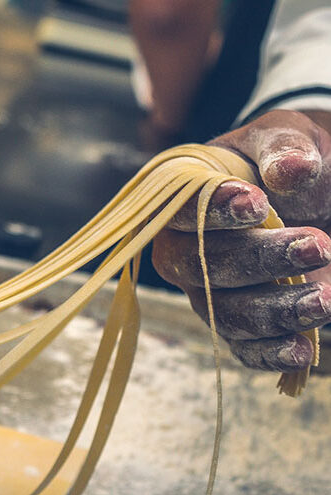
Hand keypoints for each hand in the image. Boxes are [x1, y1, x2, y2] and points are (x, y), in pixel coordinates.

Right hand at [152, 109, 330, 371]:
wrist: (302, 193)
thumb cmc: (281, 161)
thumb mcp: (282, 138)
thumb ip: (282, 147)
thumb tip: (293, 170)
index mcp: (183, 201)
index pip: (182, 212)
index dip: (212, 213)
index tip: (257, 204)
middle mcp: (184, 250)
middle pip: (200, 267)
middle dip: (256, 261)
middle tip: (316, 244)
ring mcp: (206, 290)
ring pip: (223, 312)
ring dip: (273, 310)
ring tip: (325, 298)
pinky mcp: (234, 320)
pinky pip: (241, 346)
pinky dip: (269, 351)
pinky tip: (302, 349)